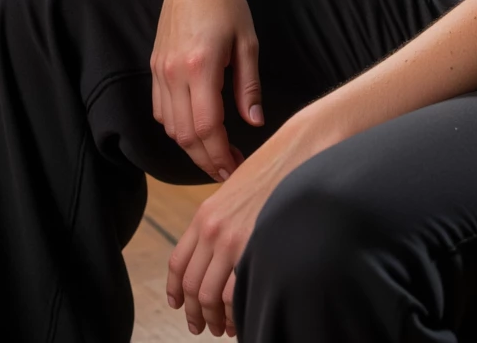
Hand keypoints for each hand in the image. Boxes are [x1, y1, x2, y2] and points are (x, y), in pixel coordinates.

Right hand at [150, 0, 263, 182]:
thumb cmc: (228, 3)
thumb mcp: (247, 42)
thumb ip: (248, 86)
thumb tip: (255, 123)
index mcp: (200, 66)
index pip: (206, 128)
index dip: (220, 155)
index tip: (236, 167)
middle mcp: (174, 72)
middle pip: (185, 135)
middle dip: (206, 160)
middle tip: (228, 170)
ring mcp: (161, 70)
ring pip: (170, 127)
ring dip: (191, 147)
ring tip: (215, 154)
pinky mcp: (155, 66)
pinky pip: (160, 110)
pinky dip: (176, 127)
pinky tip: (195, 128)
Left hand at [167, 109, 328, 336]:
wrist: (300, 151)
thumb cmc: (274, 168)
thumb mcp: (236, 190)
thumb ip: (221, 220)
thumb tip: (217, 253)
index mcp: (205, 214)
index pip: (178, 262)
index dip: (176, 290)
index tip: (179, 304)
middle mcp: (213, 229)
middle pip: (192, 285)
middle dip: (195, 312)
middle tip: (201, 325)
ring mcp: (233, 240)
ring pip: (210, 295)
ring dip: (214, 317)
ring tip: (222, 327)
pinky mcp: (255, 247)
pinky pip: (235, 294)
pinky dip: (236, 312)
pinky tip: (242, 316)